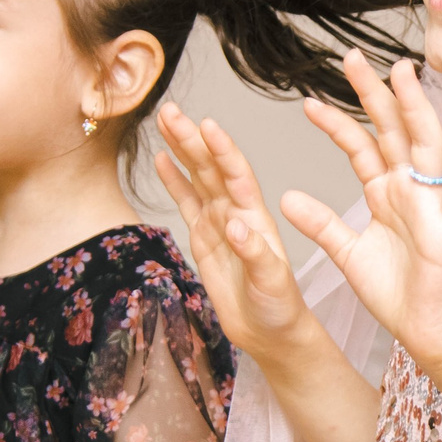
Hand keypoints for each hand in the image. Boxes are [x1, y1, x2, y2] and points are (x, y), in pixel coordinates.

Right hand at [153, 101, 321, 359]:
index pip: (237, 175)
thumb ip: (255, 253)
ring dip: (181, 150)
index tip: (207, 125)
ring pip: (197, 178)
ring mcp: (219, 222)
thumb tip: (235, 226)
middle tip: (171, 110)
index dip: (222, 150)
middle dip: (191, 139)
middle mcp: (237, 212)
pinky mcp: (204, 238)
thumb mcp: (271, 282)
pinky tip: (162, 158)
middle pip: (211, 168)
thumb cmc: (279, 307)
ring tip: (164, 120)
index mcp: (256, 217)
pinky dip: (174, 180)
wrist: (271, 331)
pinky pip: (186, 203)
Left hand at [281, 51, 441, 376]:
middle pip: (392, 131)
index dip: (335, 123)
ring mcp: (433, 203)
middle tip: (351, 56)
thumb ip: (322, 225)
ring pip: (425, 146)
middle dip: (373, 94)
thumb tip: (286, 198)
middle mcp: (411, 189)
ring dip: (416, 109)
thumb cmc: (398, 293)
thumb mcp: (348, 254)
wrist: (427, 331)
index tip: (306, 102)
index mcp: (387, 193)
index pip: (360, 147)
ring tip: (402, 73)